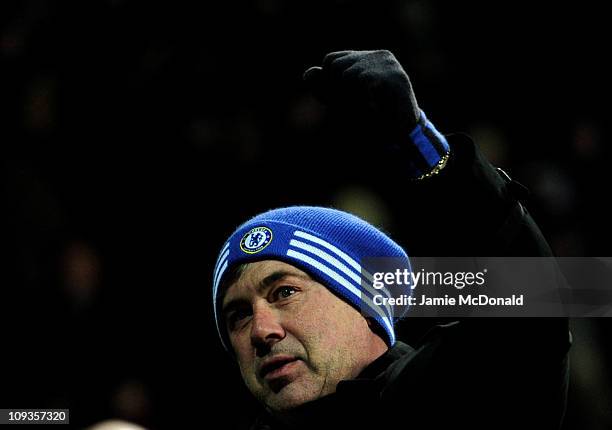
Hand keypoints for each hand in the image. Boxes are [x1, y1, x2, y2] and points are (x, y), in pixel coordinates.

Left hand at [303, 50, 420, 137]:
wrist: (405, 135)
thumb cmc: (376, 120)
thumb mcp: (345, 103)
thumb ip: (327, 89)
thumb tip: (308, 74)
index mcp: (368, 59)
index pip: (333, 60)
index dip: (327, 81)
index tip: (336, 102)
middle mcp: (378, 56)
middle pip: (336, 64)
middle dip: (335, 90)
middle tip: (351, 109)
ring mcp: (387, 64)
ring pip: (347, 74)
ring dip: (348, 99)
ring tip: (364, 111)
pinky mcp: (393, 76)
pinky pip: (361, 81)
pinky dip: (359, 100)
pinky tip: (372, 109)